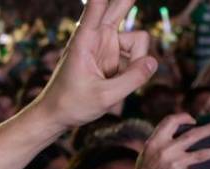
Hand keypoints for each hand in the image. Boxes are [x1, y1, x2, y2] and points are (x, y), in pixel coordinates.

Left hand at [35, 0, 156, 130]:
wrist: (56, 115)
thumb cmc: (71, 104)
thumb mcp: (104, 97)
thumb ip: (132, 80)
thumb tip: (153, 62)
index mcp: (85, 40)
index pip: (96, 8)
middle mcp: (97, 37)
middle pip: (119, 6)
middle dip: (127, 0)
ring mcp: (107, 45)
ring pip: (140, 40)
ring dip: (137, 60)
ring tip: (116, 83)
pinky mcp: (114, 55)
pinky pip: (137, 57)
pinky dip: (134, 70)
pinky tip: (115, 83)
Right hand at [126, 114, 209, 168]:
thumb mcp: (149, 156)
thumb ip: (165, 146)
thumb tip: (194, 141)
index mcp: (154, 143)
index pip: (170, 121)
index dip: (183, 118)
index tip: (193, 120)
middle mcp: (165, 151)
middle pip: (193, 135)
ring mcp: (174, 165)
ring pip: (203, 154)